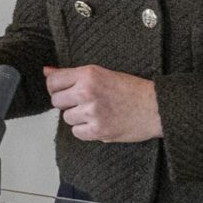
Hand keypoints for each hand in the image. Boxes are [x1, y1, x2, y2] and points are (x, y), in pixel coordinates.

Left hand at [42, 64, 161, 143]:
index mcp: (88, 74)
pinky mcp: (98, 130)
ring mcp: (92, 112)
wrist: (156, 107)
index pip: (53, 81)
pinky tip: (99, 122)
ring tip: (97, 111)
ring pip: (66, 117)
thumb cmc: (133, 90)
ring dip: (78, 117)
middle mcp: (87, 92)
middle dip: (67, 102)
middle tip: (84, 101)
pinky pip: (76, 132)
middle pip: (56, 100)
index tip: (63, 89)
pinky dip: (85, 130)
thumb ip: (72, 74)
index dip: (56, 86)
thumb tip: (46, 70)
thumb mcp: (102, 73)